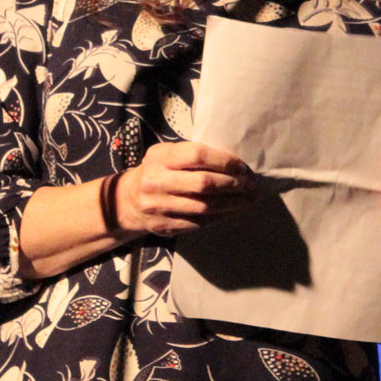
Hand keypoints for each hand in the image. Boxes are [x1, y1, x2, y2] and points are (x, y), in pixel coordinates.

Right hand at [114, 141, 254, 236]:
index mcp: (160, 157)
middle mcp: (156, 181)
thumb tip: (234, 163)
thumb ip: (192, 155)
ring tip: (249, 200)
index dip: (225, 162)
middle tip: (251, 186)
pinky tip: (233, 212)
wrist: (128, 201)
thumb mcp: (167, 155)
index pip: (198, 155)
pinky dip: (220, 218)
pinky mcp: (163, 225)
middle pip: (203, 184)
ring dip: (232, 204)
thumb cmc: (158, 171)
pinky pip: (198, 223)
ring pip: (204, 207)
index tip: (243, 168)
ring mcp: (158, 206)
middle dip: (233, 185)